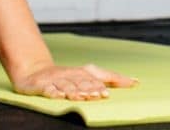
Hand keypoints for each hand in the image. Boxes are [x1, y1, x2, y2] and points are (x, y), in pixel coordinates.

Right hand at [13, 63, 138, 100]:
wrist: (35, 71)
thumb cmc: (68, 75)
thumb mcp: (88, 74)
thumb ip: (110, 77)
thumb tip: (135, 81)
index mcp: (82, 72)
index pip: (93, 79)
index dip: (99, 86)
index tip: (107, 94)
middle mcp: (70, 75)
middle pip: (81, 82)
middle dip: (90, 88)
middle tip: (98, 95)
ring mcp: (55, 80)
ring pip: (66, 85)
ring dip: (75, 90)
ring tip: (82, 96)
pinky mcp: (41, 86)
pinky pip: (47, 89)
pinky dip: (53, 92)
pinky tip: (59, 96)